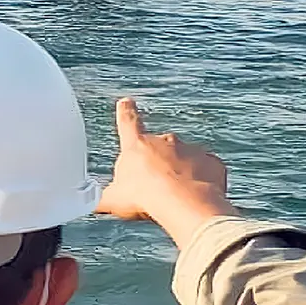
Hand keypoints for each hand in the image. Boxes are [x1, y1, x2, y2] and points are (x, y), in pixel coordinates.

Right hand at [96, 98, 237, 248]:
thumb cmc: (144, 197)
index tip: (126, 101)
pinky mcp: (211, 162)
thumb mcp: (114, 200)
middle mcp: (164, 141)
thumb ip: (104, 198)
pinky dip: (203, 182)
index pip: (128, 123)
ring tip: (178, 201)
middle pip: (160, 150)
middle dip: (160, 166)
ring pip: (186, 162)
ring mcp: (190, 150)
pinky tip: (197, 199)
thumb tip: (94, 203)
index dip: (126, 113)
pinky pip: (207, 171)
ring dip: (183, 176)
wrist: (183, 203)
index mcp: (137, 146)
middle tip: (158, 190)